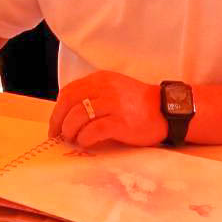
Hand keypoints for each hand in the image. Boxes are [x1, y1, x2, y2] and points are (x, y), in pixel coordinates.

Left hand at [49, 71, 167, 147]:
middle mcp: (105, 88)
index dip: (58, 110)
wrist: (166, 111)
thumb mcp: (114, 90)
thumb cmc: (138, 104)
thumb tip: (68, 116)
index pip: (69, 92)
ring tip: (73, 139)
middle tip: (59, 135)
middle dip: (59, 122)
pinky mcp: (120, 122)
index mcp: (101, 79)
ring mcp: (113, 104)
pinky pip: (92, 131)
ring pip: (77, 117)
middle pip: (69, 103)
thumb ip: (94, 95)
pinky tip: (86, 142)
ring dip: (70, 131)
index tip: (55, 124)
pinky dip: (84, 138)